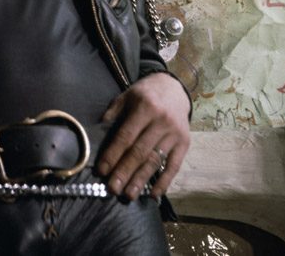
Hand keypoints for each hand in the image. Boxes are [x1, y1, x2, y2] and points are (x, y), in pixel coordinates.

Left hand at [96, 72, 190, 200]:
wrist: (174, 89)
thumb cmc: (145, 94)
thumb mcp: (127, 95)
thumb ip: (114, 111)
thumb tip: (99, 130)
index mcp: (145, 107)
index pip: (126, 136)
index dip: (113, 154)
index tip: (102, 170)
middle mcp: (161, 121)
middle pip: (140, 151)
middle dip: (125, 172)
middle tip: (113, 189)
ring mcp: (175, 133)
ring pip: (155, 161)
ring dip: (141, 180)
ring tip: (129, 195)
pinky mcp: (185, 143)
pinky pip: (174, 166)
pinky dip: (164, 182)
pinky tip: (153, 194)